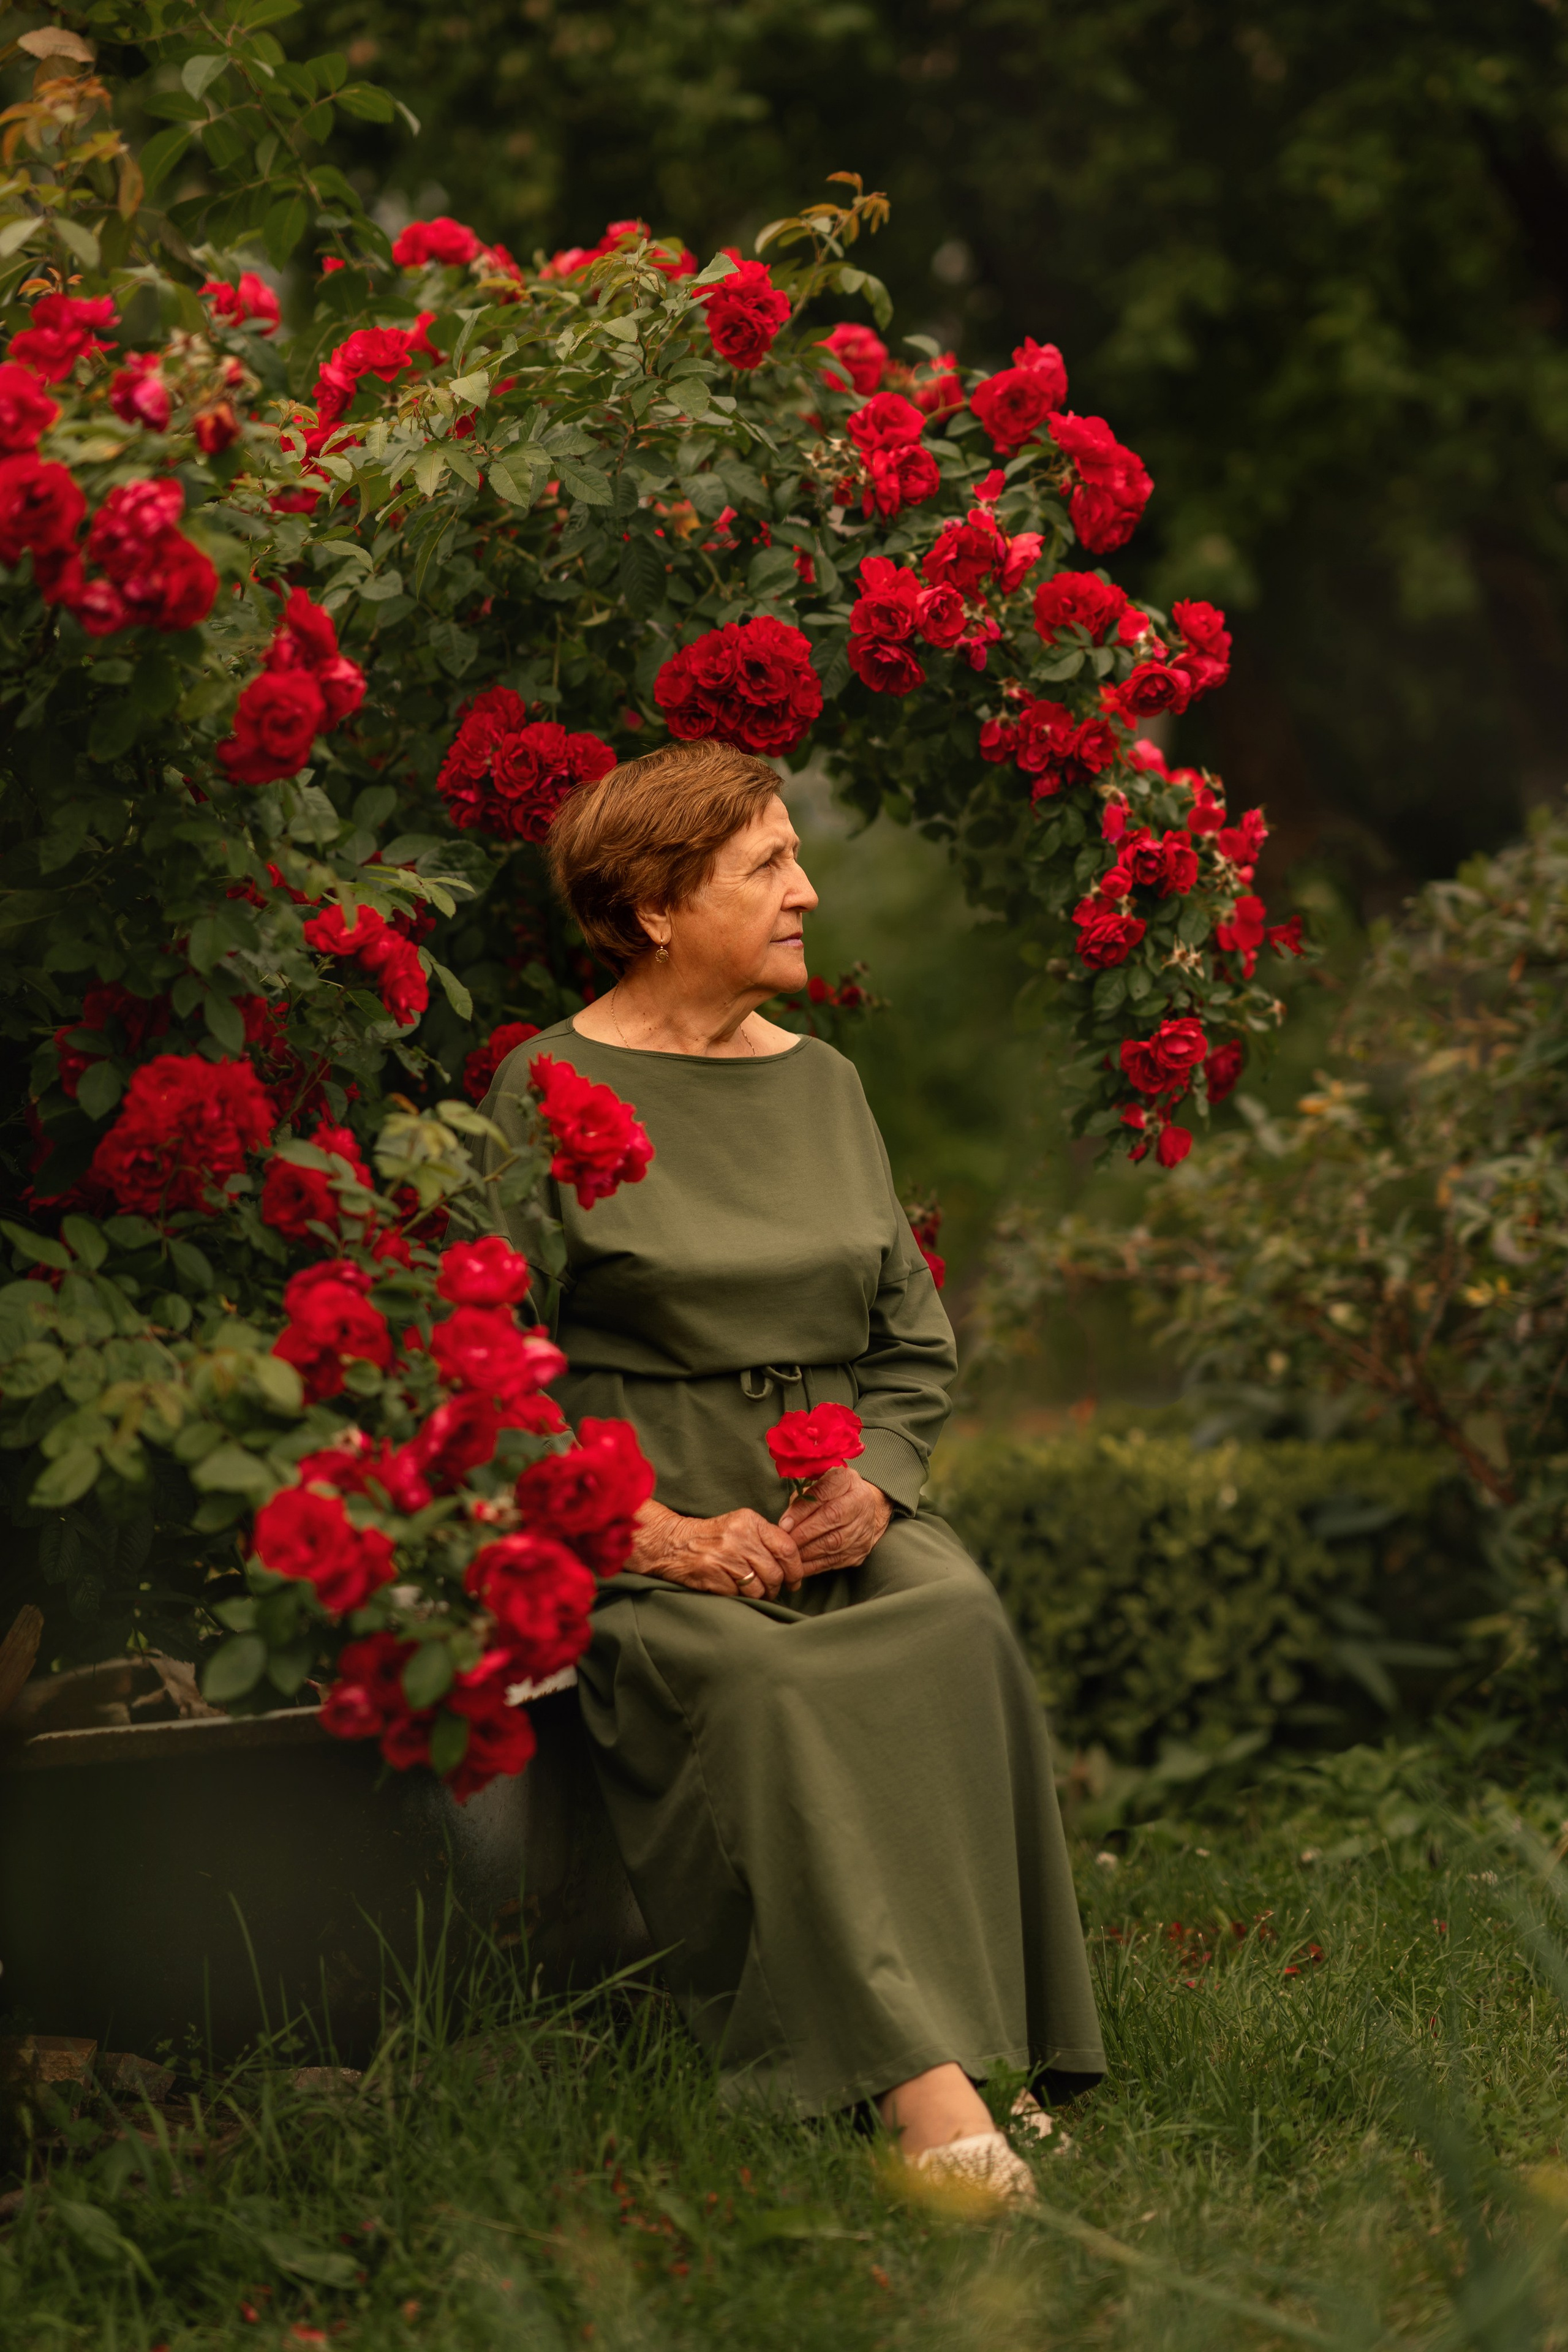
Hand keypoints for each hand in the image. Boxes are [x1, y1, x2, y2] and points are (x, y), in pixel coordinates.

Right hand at [627, 1498, 801, 1599]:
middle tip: (772, 1590)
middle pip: (774, 1573)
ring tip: (753, 1592)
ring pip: (759, 1588)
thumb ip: (765, 1538)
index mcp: (749, 1521)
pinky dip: (739, 1597)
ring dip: (759, 1595)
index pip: (786, 1548)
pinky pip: (739, 1595)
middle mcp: (739, 1537)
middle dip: (776, 1587)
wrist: (672, 1544)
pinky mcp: (712, 1576)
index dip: (795, 1569)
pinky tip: (733, 1589)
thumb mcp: (740, 1526)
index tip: (794, 1580)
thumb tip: (794, 1563)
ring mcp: (724, 1557)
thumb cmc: (712, 1537)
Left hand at [779, 1465, 891, 1577]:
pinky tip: (800, 1565)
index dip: (802, 1511)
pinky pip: (835, 1560)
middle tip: (785, 1542)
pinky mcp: (860, 1550)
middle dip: (804, 1533)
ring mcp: (864, 1528)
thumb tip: (785, 1522)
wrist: (864, 1509)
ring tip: (790, 1555)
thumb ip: (803, 1498)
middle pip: (831, 1519)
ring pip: (834, 1543)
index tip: (784, 1524)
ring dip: (807, 1551)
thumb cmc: (832, 1494)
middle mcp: (861, 1502)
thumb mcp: (816, 1485)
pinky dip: (814, 1565)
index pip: (823, 1494)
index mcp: (847, 1480)